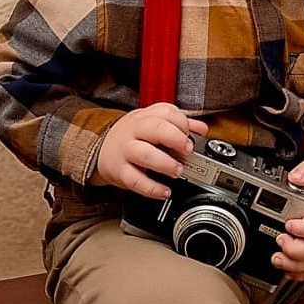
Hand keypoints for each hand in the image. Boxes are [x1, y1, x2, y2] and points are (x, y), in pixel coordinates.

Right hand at [93, 103, 209, 198]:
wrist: (101, 148)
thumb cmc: (132, 136)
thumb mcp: (153, 123)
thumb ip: (178, 124)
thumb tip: (202, 129)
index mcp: (145, 117)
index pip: (167, 112)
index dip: (182, 123)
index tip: (190, 134)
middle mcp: (134, 131)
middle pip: (156, 128)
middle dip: (176, 138)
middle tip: (187, 150)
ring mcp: (126, 151)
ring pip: (145, 154)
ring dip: (165, 163)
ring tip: (177, 170)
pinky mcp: (120, 171)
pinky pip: (135, 180)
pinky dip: (152, 188)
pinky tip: (165, 191)